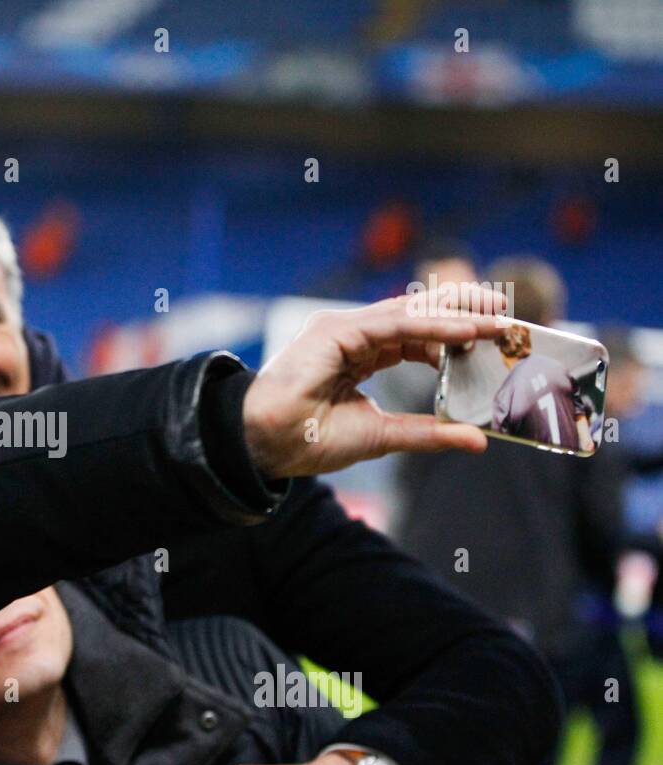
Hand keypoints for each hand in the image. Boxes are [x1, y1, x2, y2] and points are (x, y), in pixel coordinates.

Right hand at [242, 285, 506, 478]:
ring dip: (457, 317)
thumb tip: (475, 440)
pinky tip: (466, 333)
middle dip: (464, 313)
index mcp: (359, 354)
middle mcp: (352, 334)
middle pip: (418, 315)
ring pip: (411, 314)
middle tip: (507, 318)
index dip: (454, 338)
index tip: (492, 345)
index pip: (416, 337)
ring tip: (498, 321)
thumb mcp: (382, 435)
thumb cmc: (309, 439)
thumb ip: (427, 432)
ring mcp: (343, 328)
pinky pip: (395, 324)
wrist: (266, 442)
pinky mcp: (336, 330)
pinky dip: (434, 326)